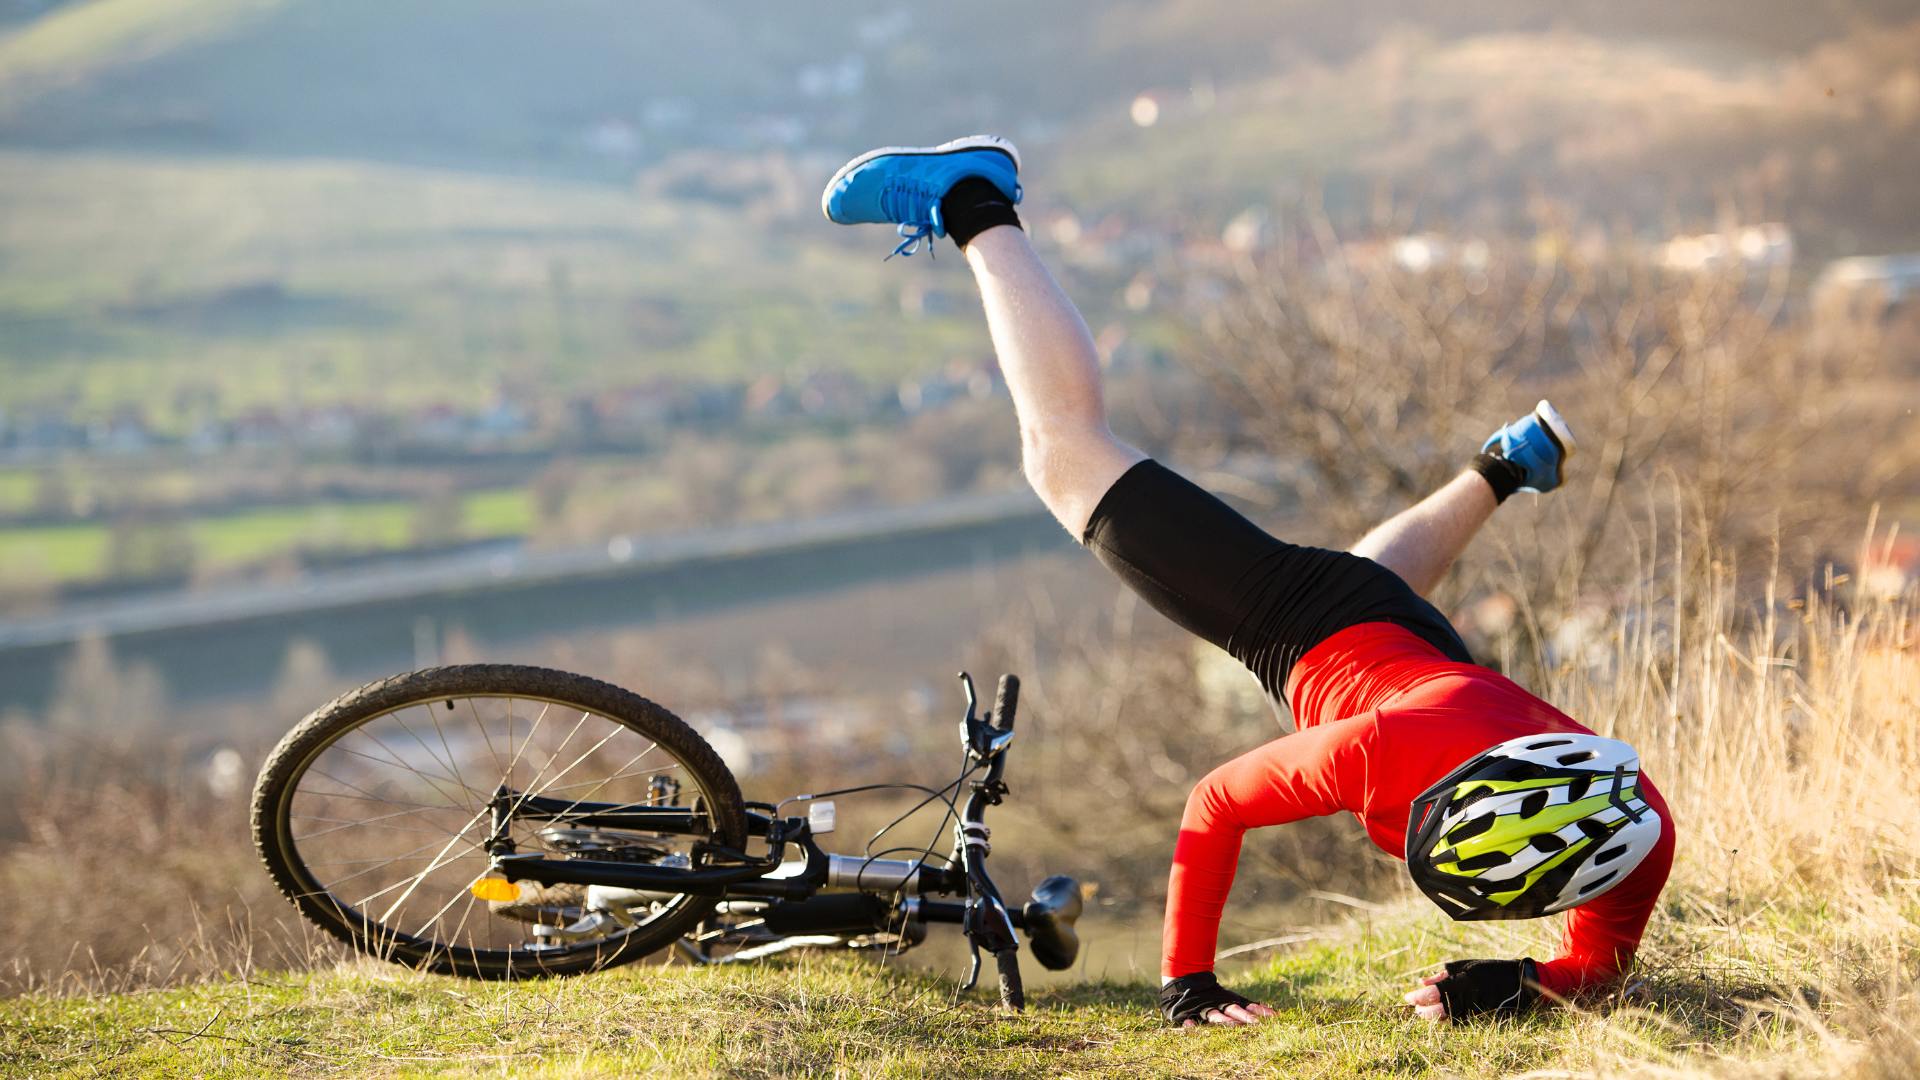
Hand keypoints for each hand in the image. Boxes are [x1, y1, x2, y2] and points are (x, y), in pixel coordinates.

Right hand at [1180, 1000, 1276, 1028]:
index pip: (1248, 1006)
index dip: (1260, 1011)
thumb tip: (1275, 1015)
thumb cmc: (1213, 996)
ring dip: (1223, 1020)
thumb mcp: (1232, 999)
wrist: (1185, 983)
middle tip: (1257, 1023)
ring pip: (1214, 1016)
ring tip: (1232, 1025)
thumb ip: (1252, 1008)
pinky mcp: (1188, 1014)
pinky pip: (1188, 1020)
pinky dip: (1190, 1023)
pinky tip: (1191, 1026)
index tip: (1274, 1017)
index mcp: (1229, 1001)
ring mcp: (1203, 1009)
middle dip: (1245, 1016)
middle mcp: (1218, 1005)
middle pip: (1233, 1010)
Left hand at [1404, 958, 1538, 1020]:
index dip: (1420, 997)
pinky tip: (1442, 1016)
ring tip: (1425, 1013)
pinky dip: (1450, 1020)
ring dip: (1436, 1017)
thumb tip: (1422, 983)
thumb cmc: (1488, 969)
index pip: (1436, 992)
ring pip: (1452, 1018)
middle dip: (1426, 1012)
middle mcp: (1471, 995)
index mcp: (1465, 979)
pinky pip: (1464, 1021)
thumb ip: (1443, 975)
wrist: (1519, 979)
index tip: (1408, 997)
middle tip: (1416, 1009)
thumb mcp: (1465, 966)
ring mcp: (1480, 1008)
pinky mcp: (1486, 1016)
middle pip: (1442, 1010)